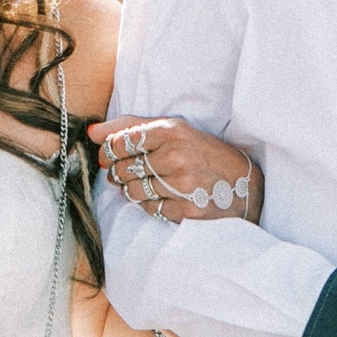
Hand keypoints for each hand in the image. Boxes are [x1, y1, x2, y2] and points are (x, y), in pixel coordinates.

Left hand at [88, 116, 263, 222]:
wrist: (244, 185)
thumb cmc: (203, 155)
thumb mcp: (174, 131)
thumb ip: (131, 128)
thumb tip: (93, 132)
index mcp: (171, 130)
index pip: (120, 141)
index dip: (108, 152)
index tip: (110, 157)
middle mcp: (176, 155)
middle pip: (122, 169)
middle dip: (120, 173)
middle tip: (131, 173)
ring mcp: (182, 183)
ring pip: (132, 191)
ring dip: (134, 191)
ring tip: (150, 185)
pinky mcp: (187, 208)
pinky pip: (150, 209)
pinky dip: (151, 205)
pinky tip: (166, 197)